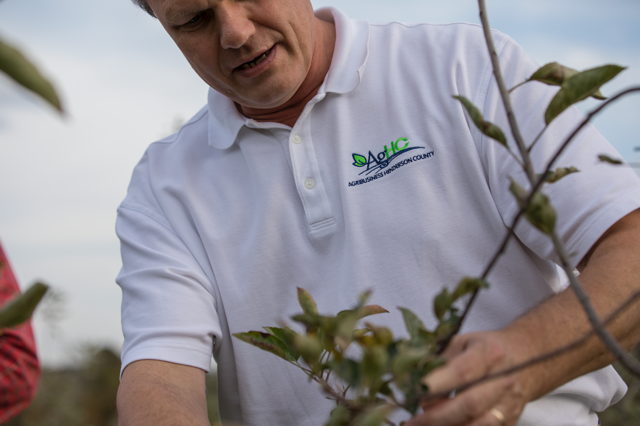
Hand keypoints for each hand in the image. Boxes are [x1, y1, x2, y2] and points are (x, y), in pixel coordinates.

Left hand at [406, 331, 528, 425]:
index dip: (438, 384)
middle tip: (412, 421)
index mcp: (489, 353)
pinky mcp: (510, 421)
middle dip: (437, 416)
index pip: (463, 372)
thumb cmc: (484, 349)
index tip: (416, 392)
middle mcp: (504, 380)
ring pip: (479, 425)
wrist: (522, 358)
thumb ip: (439, 361)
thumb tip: (415, 383)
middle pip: (471, 404)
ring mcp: (510, 404)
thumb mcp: (461, 342)